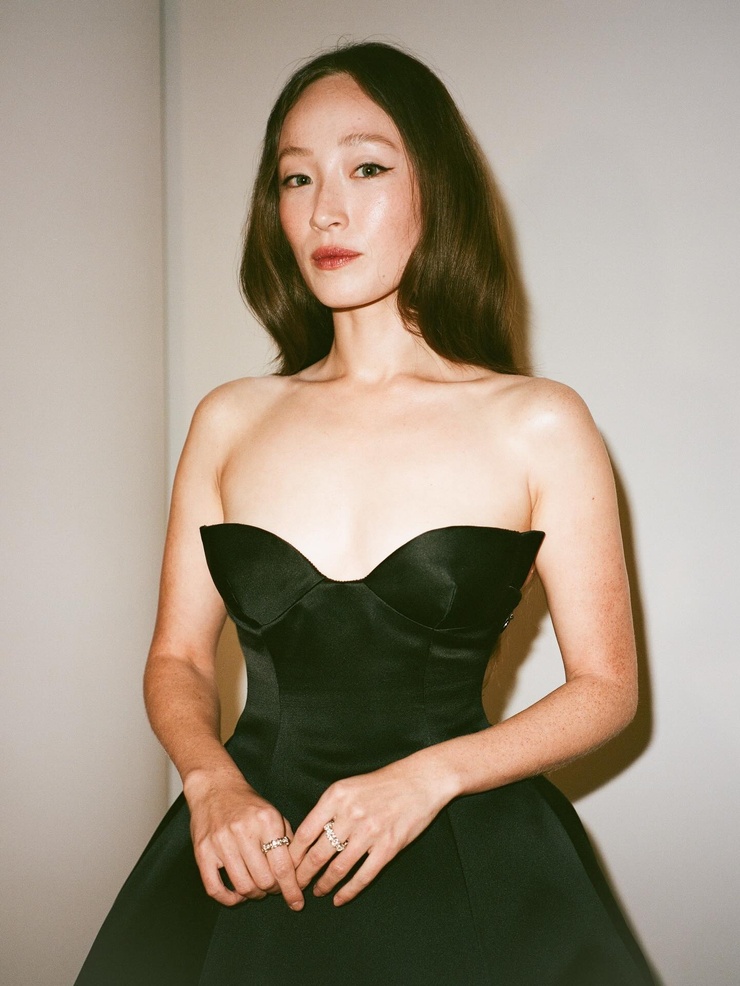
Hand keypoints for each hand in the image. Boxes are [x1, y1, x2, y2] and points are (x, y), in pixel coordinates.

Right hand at [185, 768, 302, 909]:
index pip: (282, 866)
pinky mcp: (202, 851)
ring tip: (258, 889)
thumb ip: (288, 841)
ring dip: (254, 895)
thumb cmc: (248, 804)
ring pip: (243, 886)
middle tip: (274, 888)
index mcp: (266, 821)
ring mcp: (220, 842)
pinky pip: (214, 888)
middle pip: (264, 880)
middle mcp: (243, 831)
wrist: (215, 787)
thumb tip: (298, 873)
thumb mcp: (274, 814)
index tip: (297, 903)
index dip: (291, 889)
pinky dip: (228, 899)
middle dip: (273, 890)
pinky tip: (237, 894)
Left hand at [289, 756, 451, 905]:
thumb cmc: (382, 783)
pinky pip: (363, 876)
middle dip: (303, 875)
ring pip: (337, 868)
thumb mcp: (349, 787)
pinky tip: (340, 899)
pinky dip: (348, 891)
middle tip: (295, 887)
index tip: (285, 867)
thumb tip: (307, 837)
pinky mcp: (388, 847)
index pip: (305, 832)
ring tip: (317, 891)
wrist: (420, 781)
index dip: (292, 855)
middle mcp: (350, 814)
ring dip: (324, 884)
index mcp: (336, 796)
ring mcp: (370, 832)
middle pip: (317, 854)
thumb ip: (329, 809)